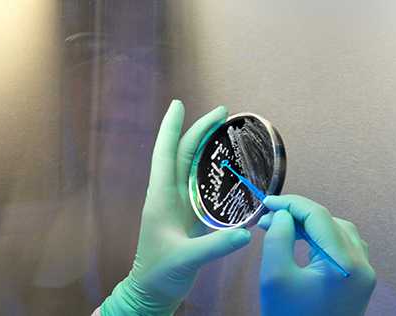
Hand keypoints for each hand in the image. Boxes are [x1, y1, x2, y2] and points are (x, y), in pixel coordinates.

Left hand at [101, 100, 251, 315]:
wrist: (150, 291)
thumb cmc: (159, 274)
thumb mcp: (187, 259)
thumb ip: (215, 246)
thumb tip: (244, 233)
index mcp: (162, 198)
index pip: (166, 153)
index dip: (171, 127)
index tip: (179, 103)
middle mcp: (168, 196)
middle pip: (184, 154)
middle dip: (199, 130)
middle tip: (222, 111)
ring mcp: (178, 206)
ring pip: (191, 168)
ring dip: (206, 148)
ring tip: (224, 130)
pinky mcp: (188, 218)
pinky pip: (201, 187)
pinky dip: (213, 172)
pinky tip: (226, 167)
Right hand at [257, 195, 375, 315]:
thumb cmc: (289, 315)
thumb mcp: (274, 276)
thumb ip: (278, 238)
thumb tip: (284, 216)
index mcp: (345, 262)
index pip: (319, 216)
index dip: (290, 204)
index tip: (265, 203)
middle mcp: (362, 264)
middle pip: (331, 222)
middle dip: (299, 215)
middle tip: (268, 220)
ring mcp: (365, 273)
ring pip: (340, 232)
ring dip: (311, 225)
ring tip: (284, 229)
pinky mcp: (359, 280)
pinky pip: (344, 247)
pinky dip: (322, 238)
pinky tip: (303, 243)